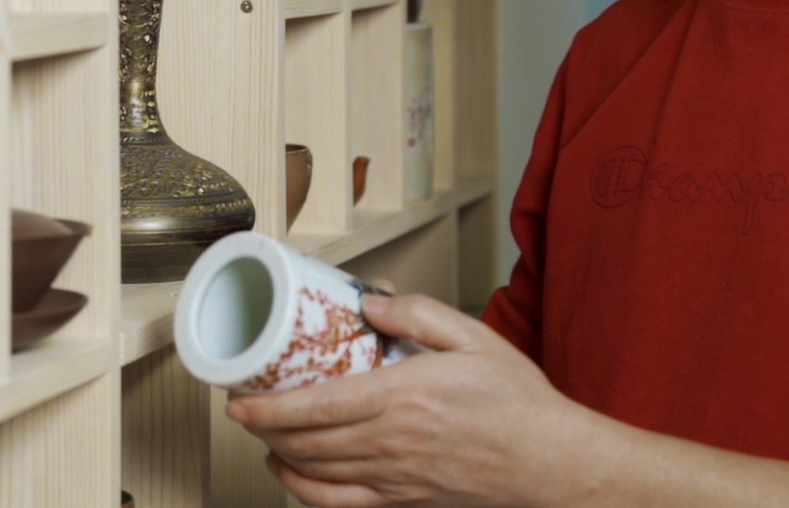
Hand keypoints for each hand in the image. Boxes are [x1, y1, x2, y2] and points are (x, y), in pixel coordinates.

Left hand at [225, 289, 602, 507]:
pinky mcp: (403, 501)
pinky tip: (293, 476)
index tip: (237, 397)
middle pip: (303, 442)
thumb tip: (369, 301)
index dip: (265, 407)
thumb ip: (416, 313)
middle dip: (262, 427)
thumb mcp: (471, 336)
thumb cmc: (516, 402)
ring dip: (277, 455)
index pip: (313, 407)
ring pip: (314, 473)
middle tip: (244, 407)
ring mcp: (393, 477)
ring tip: (262, 435)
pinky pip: (339, 505)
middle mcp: (389, 441)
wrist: (550, 462)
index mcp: (401, 396)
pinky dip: (304, 493)